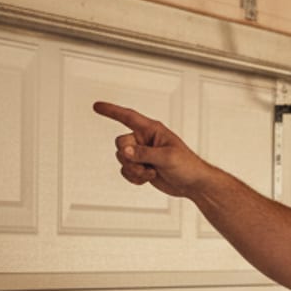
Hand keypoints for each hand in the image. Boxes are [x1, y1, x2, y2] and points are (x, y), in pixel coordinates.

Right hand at [93, 102, 217, 197]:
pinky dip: (134, 178)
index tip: (97, 106)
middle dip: (129, 158)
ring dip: (134, 170)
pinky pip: (126, 171)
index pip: (128, 117)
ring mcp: (142, 154)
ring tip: (151, 173)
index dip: (112, 111)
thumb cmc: (187, 165)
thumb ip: (144, 153)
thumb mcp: (167, 157)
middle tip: (146, 165)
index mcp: (152, 130)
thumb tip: (125, 151)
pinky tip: (148, 178)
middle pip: (120, 143)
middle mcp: (144, 139)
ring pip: (121, 159)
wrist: (192, 184)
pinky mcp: (141, 167)